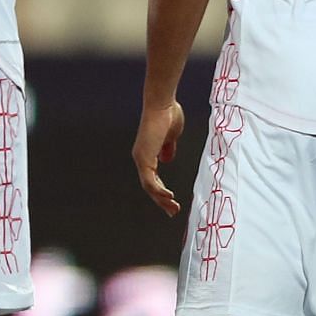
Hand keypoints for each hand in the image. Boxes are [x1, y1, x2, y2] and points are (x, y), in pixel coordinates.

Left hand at [133, 100, 185, 215]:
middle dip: (162, 201)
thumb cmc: (168, 115)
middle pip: (150, 187)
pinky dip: (159, 190)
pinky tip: (169, 197)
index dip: (162, 191)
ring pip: (150, 187)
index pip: (153, 179)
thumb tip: (167, 160)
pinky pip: (151, 180)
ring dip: (162, 199)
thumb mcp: (171, 137)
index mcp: (147, 154)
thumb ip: (168, 149)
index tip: (172, 201)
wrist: (163, 104)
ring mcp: (141, 158)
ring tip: (173, 208)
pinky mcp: (144, 157)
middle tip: (173, 212)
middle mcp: (141, 158)